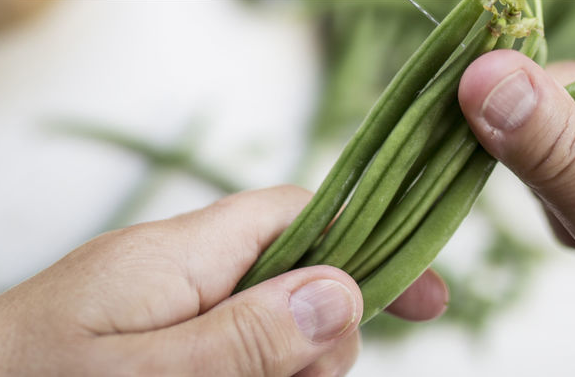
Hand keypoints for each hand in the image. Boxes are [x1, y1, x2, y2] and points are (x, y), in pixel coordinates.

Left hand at [0, 186, 447, 376]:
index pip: (300, 214)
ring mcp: (161, 308)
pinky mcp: (145, 341)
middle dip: (320, 341)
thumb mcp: (143, 373)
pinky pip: (222, 346)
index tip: (431, 299)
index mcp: (183, 252)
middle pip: (294, 280)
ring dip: (280, 367)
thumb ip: (243, 339)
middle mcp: (179, 270)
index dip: (371, 244)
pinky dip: (242, 369)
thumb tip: (343, 293)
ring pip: (263, 326)